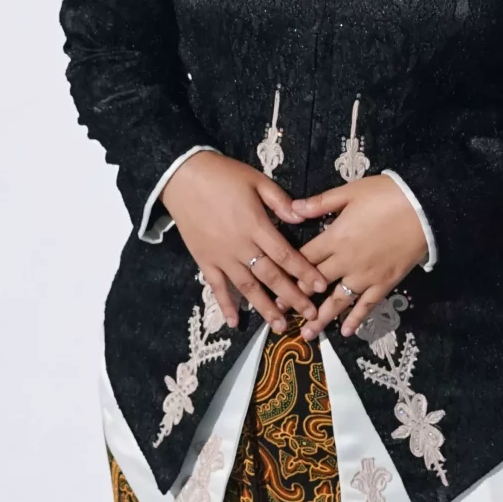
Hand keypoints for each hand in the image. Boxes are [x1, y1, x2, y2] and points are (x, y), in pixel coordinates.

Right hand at [160, 150, 327, 335]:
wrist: (182, 177)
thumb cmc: (223, 175)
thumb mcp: (257, 180)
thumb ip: (280, 201)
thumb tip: (302, 217)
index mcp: (256, 226)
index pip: (285, 254)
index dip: (304, 271)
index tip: (320, 286)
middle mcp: (240, 246)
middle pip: (270, 276)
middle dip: (292, 297)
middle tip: (310, 315)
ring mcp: (221, 256)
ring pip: (247, 287)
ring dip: (264, 308)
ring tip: (280, 326)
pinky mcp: (204, 260)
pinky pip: (216, 287)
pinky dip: (225, 305)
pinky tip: (234, 322)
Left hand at [287, 173, 428, 338]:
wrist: (423, 208)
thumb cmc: (385, 195)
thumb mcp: (350, 191)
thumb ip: (320, 203)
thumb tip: (292, 209)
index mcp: (335, 238)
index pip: (304, 259)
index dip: (286, 273)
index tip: (272, 286)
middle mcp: (346, 262)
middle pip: (315, 285)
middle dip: (296, 300)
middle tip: (279, 315)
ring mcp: (366, 276)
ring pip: (338, 301)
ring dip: (321, 319)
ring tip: (306, 334)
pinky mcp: (384, 283)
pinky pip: (367, 305)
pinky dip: (356, 319)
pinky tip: (346, 332)